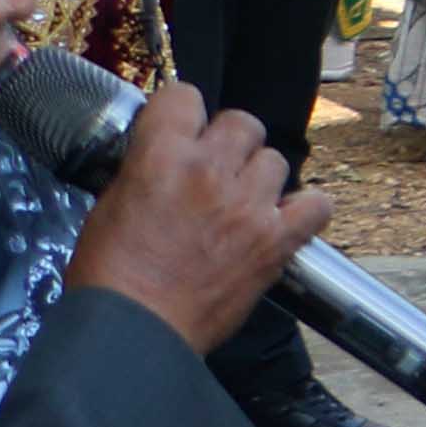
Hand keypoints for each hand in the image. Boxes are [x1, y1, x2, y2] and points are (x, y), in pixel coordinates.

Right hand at [65, 76, 325, 353]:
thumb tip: (164, 153)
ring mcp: (249, 205)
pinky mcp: (276, 240)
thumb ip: (143, 169)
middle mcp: (210, 171)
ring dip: (259, 178)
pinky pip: (317, 204)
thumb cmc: (111, 275)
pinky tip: (283, 220)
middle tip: (214, 171)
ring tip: (240, 203)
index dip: (183, 113)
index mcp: (160, 157)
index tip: (183, 131)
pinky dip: (305, 209)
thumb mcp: (109, 205)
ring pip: (276, 160)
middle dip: (228, 143)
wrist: (135, 330)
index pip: (185, 96)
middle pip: (243, 123)